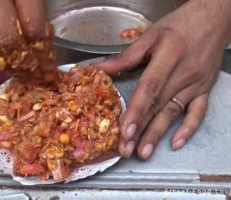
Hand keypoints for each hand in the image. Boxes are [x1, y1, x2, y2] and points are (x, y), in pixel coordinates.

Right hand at [0, 0, 55, 79]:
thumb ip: (39, 12)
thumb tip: (44, 45)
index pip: (32, 28)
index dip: (43, 53)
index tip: (51, 69)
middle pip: (9, 40)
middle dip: (27, 65)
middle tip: (39, 78)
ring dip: (7, 64)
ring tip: (23, 76)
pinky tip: (3, 64)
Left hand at [94, 0, 230, 158]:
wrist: (213, 19)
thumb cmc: (179, 25)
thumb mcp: (150, 35)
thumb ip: (125, 56)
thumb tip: (99, 69)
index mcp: (168, 57)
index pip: (149, 88)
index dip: (137, 110)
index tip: (125, 130)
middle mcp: (183, 73)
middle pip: (158, 105)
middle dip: (141, 130)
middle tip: (127, 150)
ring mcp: (196, 84)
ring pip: (174, 113)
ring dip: (158, 134)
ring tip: (144, 152)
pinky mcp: (204, 89)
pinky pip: (198, 112)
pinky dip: (188, 129)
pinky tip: (175, 143)